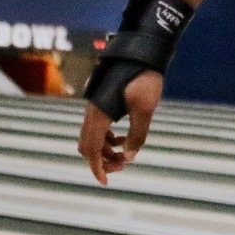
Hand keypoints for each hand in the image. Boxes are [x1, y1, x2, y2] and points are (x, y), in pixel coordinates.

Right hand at [77, 69, 162, 184]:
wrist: (140, 52)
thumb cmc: (143, 77)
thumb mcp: (145, 108)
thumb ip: (138, 134)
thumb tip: (131, 156)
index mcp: (99, 116)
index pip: (92, 150)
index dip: (97, 168)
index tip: (106, 182)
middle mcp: (91, 113)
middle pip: (88, 147)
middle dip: (102, 161)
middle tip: (123, 167)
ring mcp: (94, 107)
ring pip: (93, 138)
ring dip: (106, 150)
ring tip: (126, 154)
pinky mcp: (101, 102)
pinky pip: (98, 128)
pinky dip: (108, 138)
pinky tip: (124, 138)